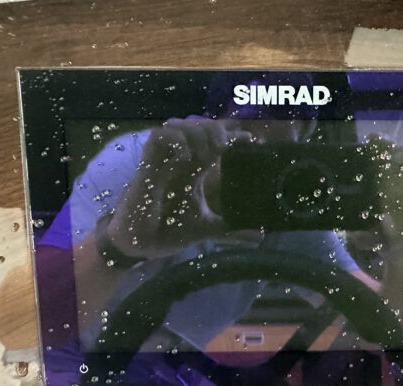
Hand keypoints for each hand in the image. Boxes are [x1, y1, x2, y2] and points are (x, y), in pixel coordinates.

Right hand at [107, 116, 251, 258]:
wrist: (142, 244)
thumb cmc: (168, 230)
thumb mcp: (206, 228)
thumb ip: (231, 229)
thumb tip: (259, 235)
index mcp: (194, 170)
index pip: (216, 144)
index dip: (234, 137)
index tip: (253, 141)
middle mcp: (180, 160)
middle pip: (200, 126)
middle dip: (216, 130)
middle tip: (225, 147)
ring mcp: (164, 160)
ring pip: (180, 124)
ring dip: (198, 133)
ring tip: (208, 153)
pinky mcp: (148, 165)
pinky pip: (159, 135)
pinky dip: (176, 140)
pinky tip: (186, 156)